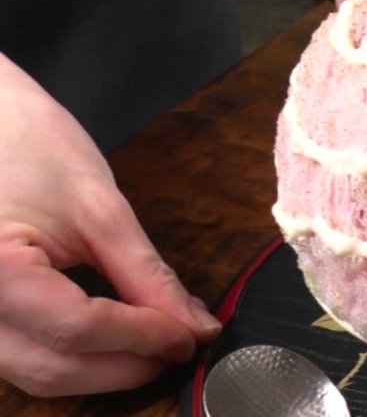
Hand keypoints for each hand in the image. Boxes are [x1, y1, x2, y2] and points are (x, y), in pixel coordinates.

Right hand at [0, 55, 220, 396]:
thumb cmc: (30, 145)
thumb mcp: (100, 208)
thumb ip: (148, 274)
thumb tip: (194, 324)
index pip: (77, 328)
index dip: (143, 337)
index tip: (191, 336)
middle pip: (54, 366)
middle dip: (127, 364)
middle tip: (182, 346)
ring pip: (37, 371)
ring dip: (103, 368)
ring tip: (157, 346)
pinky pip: (25, 355)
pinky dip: (75, 357)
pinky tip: (117, 341)